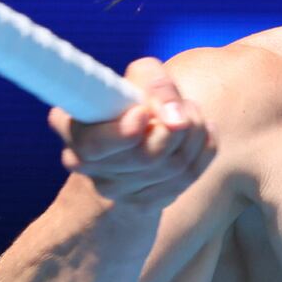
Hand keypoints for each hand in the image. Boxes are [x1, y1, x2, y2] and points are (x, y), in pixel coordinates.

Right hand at [48, 57, 214, 209]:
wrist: (126, 143)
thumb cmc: (127, 101)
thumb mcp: (133, 79)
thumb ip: (151, 82)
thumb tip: (176, 119)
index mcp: (78, 134)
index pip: (94, 145)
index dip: (121, 133)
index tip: (141, 114)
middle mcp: (94, 170)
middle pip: (146, 157)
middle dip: (177, 125)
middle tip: (181, 104)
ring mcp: (121, 192)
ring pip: (175, 167)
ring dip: (195, 131)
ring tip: (190, 111)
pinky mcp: (148, 202)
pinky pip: (189, 176)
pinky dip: (204, 148)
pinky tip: (201, 131)